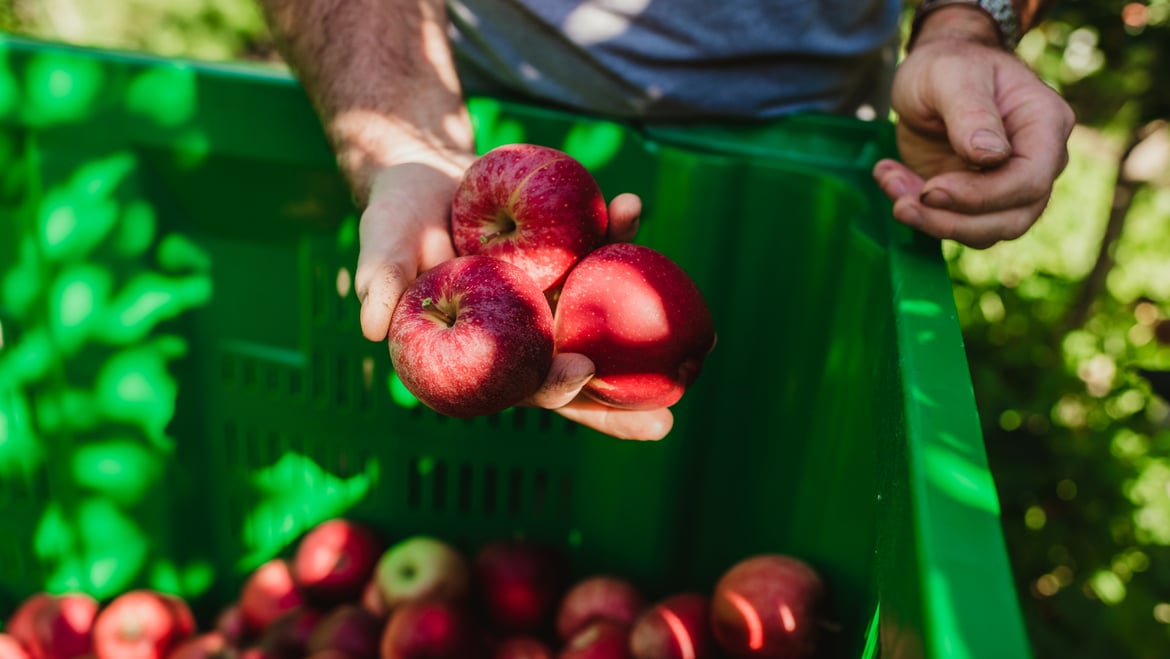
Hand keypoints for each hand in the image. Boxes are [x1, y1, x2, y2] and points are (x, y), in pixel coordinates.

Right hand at [355, 155, 669, 439]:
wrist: (424, 174)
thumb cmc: (395, 221)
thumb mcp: (380, 246)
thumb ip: (380, 282)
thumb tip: (369, 325)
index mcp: (481, 350)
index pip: (519, 384)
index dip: (551, 387)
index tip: (582, 371)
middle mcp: (524, 332)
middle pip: (576, 376)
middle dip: (620, 405)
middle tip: (666, 420)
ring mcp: (551, 298)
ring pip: (602, 320)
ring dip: (642, 322)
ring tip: (692, 331)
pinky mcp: (566, 258)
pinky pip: (598, 253)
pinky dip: (618, 234)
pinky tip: (634, 208)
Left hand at [872, 9, 1075, 247]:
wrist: (932, 74)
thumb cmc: (949, 65)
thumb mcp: (952, 75)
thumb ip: (972, 113)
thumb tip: (992, 157)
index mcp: (1045, 124)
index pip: (1031, 179)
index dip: (982, 196)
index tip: (931, 189)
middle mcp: (1037, 162)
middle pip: (1012, 218)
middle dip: (952, 221)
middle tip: (902, 205)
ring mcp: (1007, 186)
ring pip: (984, 232)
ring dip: (931, 222)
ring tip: (890, 184)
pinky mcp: (974, 200)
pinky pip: (954, 223)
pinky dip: (918, 213)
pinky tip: (890, 179)